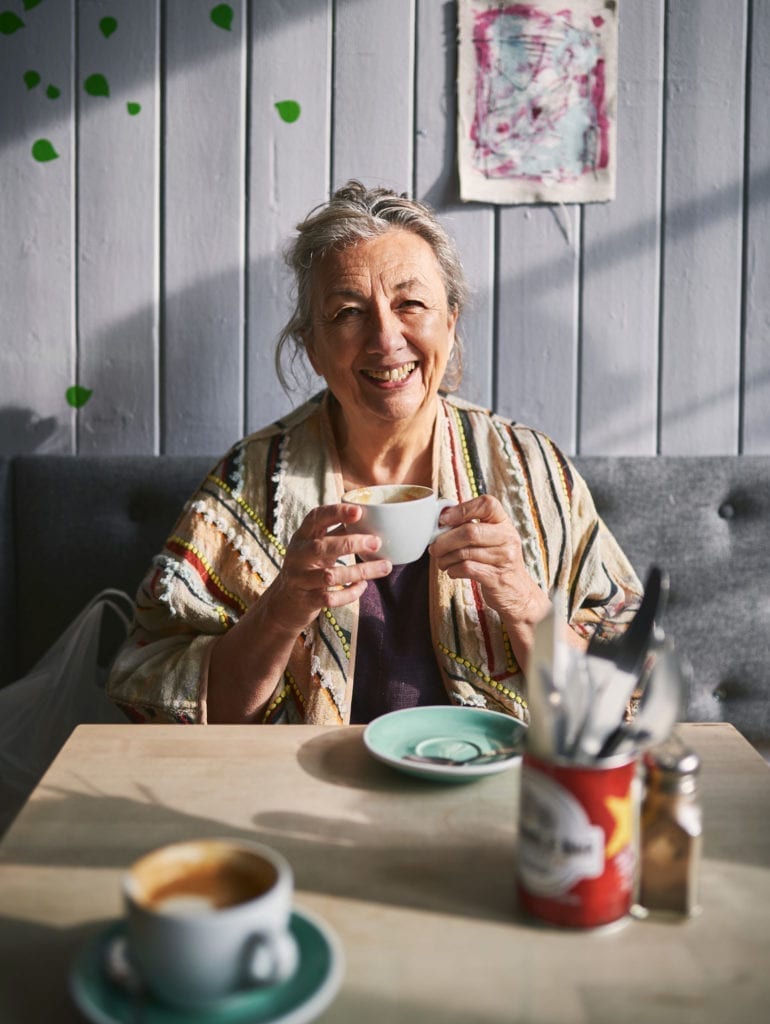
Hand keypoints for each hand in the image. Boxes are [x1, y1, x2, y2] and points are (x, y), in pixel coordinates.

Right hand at [263, 502, 391, 634]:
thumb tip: (371, 518)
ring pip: (330, 575)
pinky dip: (351, 593)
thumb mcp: (318, 546)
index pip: (316, 518)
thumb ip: (338, 533)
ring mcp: (299, 579)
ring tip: (384, 567)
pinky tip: (363, 586)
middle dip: (351, 544)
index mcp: (302, 536)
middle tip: (377, 542)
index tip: (359, 511)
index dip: (336, 513)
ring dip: (360, 571)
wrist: (285, 601)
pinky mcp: (306, 600)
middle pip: (322, 547)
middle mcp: (297, 555)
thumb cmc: (309, 566)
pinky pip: (331, 598)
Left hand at [429, 495, 549, 626]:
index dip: (462, 509)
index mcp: (504, 522)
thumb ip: (470, 525)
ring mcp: (505, 558)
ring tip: (442, 561)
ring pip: (465, 552)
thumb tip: (441, 517)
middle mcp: (508, 537)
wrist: (517, 592)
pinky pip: (467, 568)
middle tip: (434, 547)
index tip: (444, 519)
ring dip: (445, 558)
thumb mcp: (490, 538)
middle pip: (469, 532)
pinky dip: (453, 570)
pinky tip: (453, 571)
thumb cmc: (496, 561)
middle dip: (444, 540)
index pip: (486, 504)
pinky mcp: (497, 578)